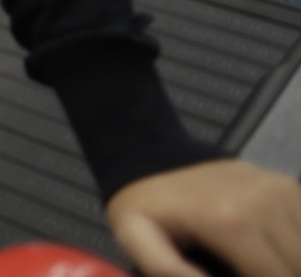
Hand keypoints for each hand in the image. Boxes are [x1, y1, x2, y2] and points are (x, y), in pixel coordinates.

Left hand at [107, 157, 300, 276]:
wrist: (152, 157)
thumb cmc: (148, 206)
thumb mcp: (137, 240)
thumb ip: (169, 272)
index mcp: (231, 222)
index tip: (234, 275)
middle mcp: (264, 202)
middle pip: (296, 266)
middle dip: (282, 275)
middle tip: (244, 270)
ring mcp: (279, 190)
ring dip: (290, 264)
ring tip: (259, 265)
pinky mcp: (286, 186)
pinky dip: (295, 247)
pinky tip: (274, 254)